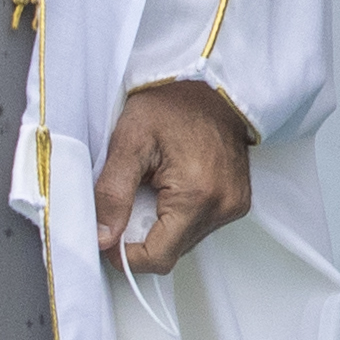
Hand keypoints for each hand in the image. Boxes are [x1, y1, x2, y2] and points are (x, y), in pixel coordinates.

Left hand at [94, 80, 255, 272]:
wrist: (209, 82)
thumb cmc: (171, 102)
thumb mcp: (129, 141)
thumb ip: (112, 194)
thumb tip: (102, 237)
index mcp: (198, 196)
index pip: (158, 257)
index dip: (126, 256)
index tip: (108, 236)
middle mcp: (223, 206)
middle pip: (171, 251)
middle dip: (142, 235)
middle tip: (129, 198)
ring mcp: (234, 204)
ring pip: (185, 241)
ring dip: (161, 225)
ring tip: (152, 186)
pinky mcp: (237, 200)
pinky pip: (200, 225)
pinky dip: (179, 215)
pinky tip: (171, 186)